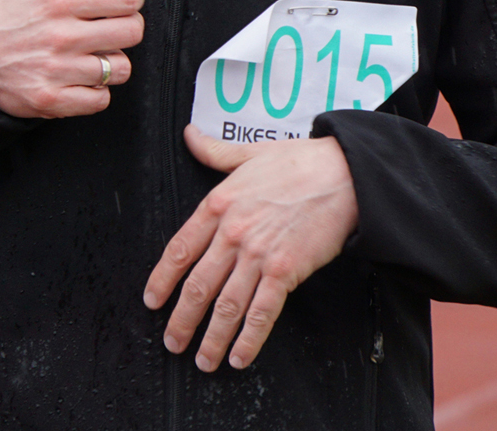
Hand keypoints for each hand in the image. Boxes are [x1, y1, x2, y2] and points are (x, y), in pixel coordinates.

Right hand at [0, 0, 145, 118]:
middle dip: (125, 28)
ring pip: (120, 69)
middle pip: (132, 32)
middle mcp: (60, 36)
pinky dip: (95, 92)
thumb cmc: (11, 11)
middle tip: (107, 28)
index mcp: (59, 0)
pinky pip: (101, 100)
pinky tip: (79, 78)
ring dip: (111, 63)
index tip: (115, 2)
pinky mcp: (52, 101)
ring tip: (91, 54)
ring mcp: (56, 71)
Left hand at [144, 125, 358, 371]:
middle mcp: (231, 233)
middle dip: (181, 320)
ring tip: (202, 359)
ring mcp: (257, 254)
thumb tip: (190, 136)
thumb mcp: (249, 153)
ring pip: (226, 306)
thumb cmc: (300, 162)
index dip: (162, 280)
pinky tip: (239, 357)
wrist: (344, 174)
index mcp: (217, 204)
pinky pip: (262, 313)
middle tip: (172, 342)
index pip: (179, 250)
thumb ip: (214, 151)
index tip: (152, 300)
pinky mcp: (285, 271)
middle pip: (197, 286)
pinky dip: (248, 339)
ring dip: (211, 338)